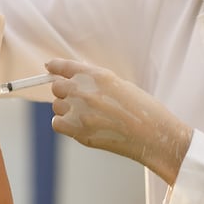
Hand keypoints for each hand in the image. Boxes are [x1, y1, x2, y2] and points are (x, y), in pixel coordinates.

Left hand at [45, 58, 193, 184]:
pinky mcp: (78, 130)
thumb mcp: (121, 86)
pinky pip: (57, 123)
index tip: (49, 67)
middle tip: (79, 101)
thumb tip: (75, 84)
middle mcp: (85, 90)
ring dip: (66, 109)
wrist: (154, 136)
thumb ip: (97, 83)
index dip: (55, 66)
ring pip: (57, 106)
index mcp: (98, 75)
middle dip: (65, 92)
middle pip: (57, 86)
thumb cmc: (143, 111)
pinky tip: (79, 126)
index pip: (66, 66)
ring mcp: (79, 111)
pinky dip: (64, 124)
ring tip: (87, 116)